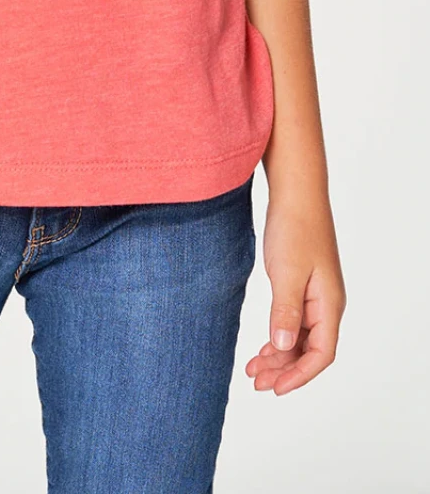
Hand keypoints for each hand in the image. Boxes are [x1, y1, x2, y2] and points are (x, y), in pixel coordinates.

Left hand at [245, 187, 345, 394]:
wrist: (295, 193)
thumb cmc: (295, 228)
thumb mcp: (287, 272)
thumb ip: (285, 311)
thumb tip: (284, 346)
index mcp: (328, 304)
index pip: (321, 354)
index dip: (299, 375)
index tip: (275, 388)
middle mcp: (326, 304)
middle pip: (309, 350)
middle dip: (284, 369)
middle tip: (256, 382)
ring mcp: (315, 295)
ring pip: (300, 337)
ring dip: (279, 355)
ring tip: (253, 369)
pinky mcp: (302, 285)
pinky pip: (293, 321)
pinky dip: (278, 336)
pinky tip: (263, 346)